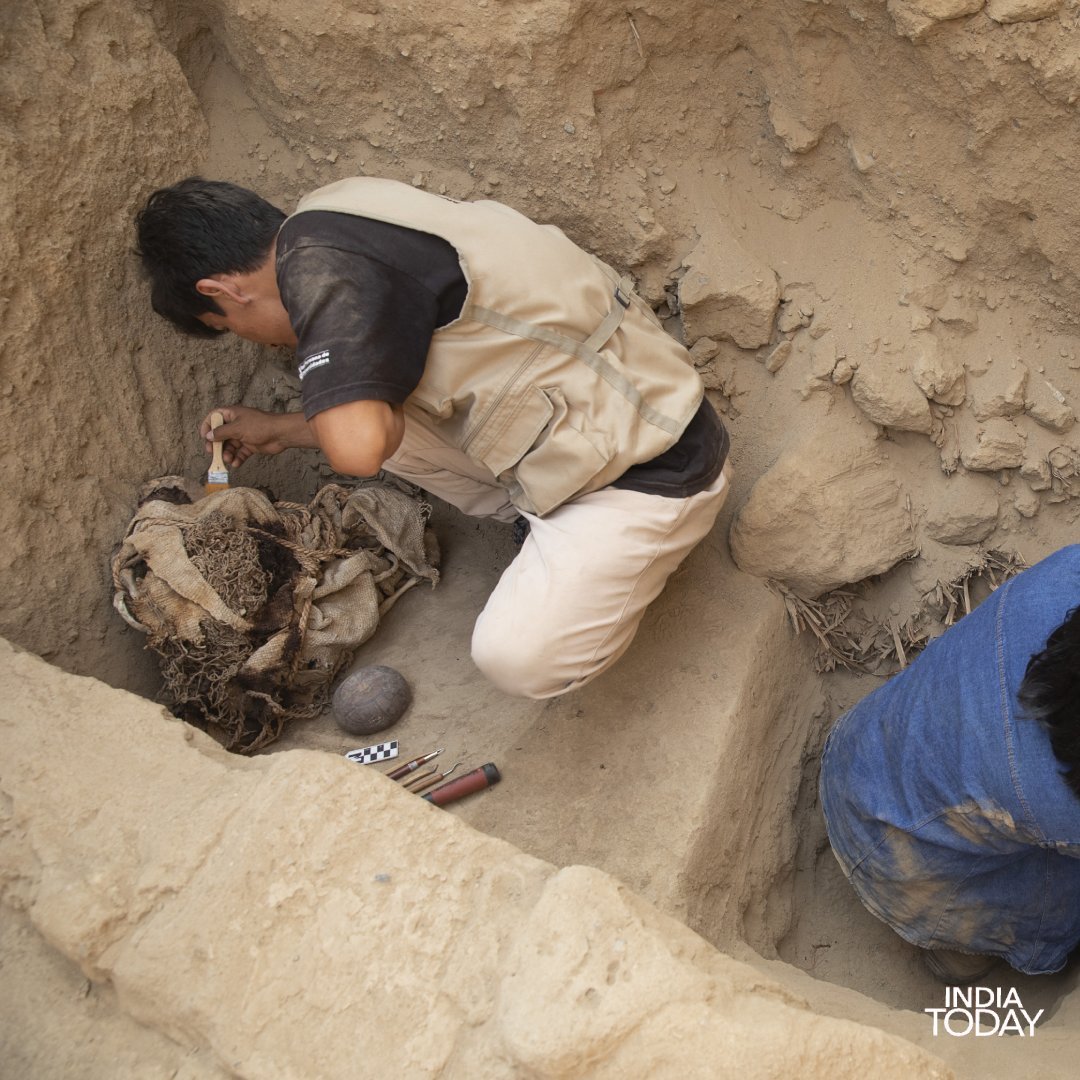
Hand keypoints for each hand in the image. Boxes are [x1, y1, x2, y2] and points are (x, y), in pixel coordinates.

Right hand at [200, 406, 316, 466]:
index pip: (214, 417)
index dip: (207, 425)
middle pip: (221, 434)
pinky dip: (237, 458)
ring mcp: (244, 435)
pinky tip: (236, 464)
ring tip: (228, 460)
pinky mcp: (251, 445)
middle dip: (216, 444)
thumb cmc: (259, 426)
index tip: (204, 437)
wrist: (280, 434)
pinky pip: (240, 453)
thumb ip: (221, 432)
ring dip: (227, 454)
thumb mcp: (237, 428)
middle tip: (212, 453)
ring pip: (230, 445)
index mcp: (232, 414)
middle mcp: (236, 424)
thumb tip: (208, 436)